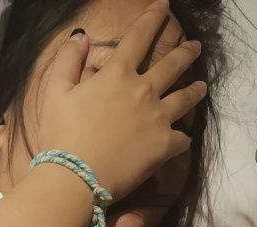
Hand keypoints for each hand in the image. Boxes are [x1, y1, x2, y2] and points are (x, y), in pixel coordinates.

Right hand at [37, 0, 206, 201]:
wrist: (75, 178)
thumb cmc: (61, 136)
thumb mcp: (55, 92)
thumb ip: (68, 60)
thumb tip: (81, 36)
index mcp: (117, 74)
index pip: (139, 37)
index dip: (153, 17)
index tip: (165, 5)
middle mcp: (143, 91)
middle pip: (172, 65)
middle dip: (186, 52)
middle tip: (196, 46)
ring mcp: (158, 118)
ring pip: (185, 98)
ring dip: (195, 90)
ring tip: (202, 86)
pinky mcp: (164, 147)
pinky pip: (182, 139)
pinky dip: (183, 138)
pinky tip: (184, 138)